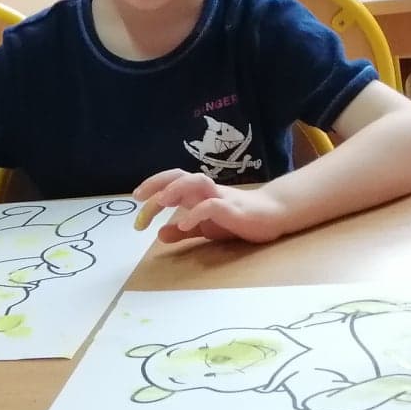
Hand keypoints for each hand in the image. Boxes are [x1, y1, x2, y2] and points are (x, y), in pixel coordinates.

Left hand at [133, 170, 290, 244]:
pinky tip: (184, 225)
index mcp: (198, 193)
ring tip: (160, 202)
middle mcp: (208, 190)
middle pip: (180, 175)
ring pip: (197, 181)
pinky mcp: (234, 209)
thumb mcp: (205, 227)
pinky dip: (197, 213)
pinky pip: (213, 206)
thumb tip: (159, 234)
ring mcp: (221, 197)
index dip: (152, 189)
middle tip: (139, 198)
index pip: (171, 183)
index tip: (137, 205)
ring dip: (176, 189)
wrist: (274, 215)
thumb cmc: (237, 218)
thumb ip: (184, 230)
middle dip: (157, 183)